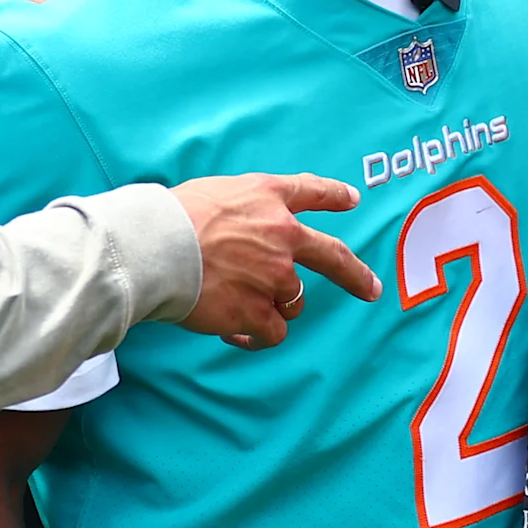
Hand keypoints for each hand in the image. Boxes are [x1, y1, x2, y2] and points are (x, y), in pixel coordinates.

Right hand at [168, 173, 379, 347]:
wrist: (157, 248)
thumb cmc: (171, 218)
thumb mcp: (213, 192)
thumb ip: (239, 209)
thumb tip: (239, 230)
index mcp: (268, 199)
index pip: (310, 191)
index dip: (333, 195)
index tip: (352, 199)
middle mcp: (282, 236)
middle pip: (332, 256)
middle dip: (356, 275)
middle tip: (370, 289)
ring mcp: (274, 276)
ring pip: (294, 302)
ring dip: (275, 307)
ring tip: (238, 304)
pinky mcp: (258, 310)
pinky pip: (272, 332)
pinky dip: (257, 335)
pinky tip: (238, 333)